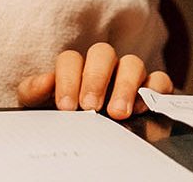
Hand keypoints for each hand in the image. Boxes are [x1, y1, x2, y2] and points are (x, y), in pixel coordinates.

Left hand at [15, 42, 174, 119]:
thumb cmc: (64, 118)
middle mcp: (103, 67)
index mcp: (75, 68)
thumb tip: (45, 80)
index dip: (68, 79)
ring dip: (125, 86)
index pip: (70, 59)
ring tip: (117, 113)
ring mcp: (129, 75)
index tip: (67, 106)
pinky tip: (141, 108)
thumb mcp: (39, 108)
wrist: (88, 139)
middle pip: (102, 53)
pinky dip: (152, 90)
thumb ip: (33, 92)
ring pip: (132, 63)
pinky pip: (159, 80)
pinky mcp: (151, 90)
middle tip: (91, 106)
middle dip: (96, 79)